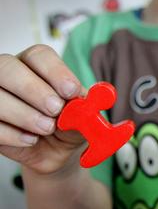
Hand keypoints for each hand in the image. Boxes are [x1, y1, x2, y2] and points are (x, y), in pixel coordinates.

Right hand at [0, 45, 84, 174]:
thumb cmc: (71, 125)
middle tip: (55, 109)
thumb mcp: (86, 117)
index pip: (39, 55)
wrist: (58, 152)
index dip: (54, 71)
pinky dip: (12, 134)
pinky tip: (31, 140)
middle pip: (7, 67)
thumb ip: (89, 107)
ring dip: (23, 114)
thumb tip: (98, 97)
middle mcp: (10, 75)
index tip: (71, 91)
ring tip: (46, 128)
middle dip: (33, 89)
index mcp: (37, 65)